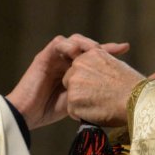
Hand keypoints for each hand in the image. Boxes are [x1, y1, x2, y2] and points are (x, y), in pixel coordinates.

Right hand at [6, 35, 130, 129]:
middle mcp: (66, 61)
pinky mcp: (44, 56)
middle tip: (117, 49)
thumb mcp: (78, 101)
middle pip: (87, 46)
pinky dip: (70, 44)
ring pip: (74, 40)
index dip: (111, 52)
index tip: (126, 48)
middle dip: (103, 46)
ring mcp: (55, 58)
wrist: (28, 114)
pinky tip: (79, 51)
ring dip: (87, 43)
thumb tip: (117, 94)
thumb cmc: (51, 111)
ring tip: (98, 50)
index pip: (95, 58)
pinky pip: (59, 43)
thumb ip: (91, 92)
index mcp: (76, 71)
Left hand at [62, 48, 146, 126]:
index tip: (100, 87)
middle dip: (81, 90)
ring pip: (72, 96)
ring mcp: (74, 82)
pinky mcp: (72, 100)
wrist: (138, 101)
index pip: (79, 67)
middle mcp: (79, 64)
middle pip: (71, 80)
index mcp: (90, 54)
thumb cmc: (134, 87)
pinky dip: (83, 115)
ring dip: (82, 103)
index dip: (89, 80)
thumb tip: (98, 72)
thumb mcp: (118, 65)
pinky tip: (98, 113)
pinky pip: (73, 110)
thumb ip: (101, 65)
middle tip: (100, 98)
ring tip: (102, 105)